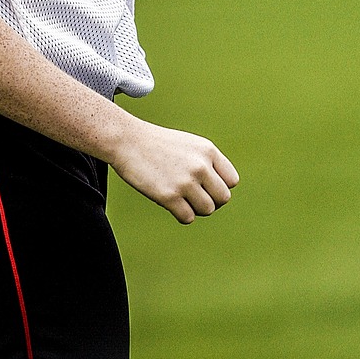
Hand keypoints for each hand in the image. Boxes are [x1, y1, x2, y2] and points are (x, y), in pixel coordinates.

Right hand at [110, 118, 238, 223]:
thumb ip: (207, 163)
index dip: (219, 187)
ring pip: (207, 209)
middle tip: (193, 196)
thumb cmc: (157, 144)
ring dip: (195, 208)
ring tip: (180, 197)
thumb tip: (219, 191)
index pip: (232, 181)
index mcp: (207, 151)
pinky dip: (181, 214)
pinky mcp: (169, 196)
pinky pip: (188, 218)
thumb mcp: (189, 145)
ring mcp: (185, 181)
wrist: (127, 140)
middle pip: (223, 198)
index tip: (205, 186)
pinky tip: (169, 202)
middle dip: (210, 200)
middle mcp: (200, 166)